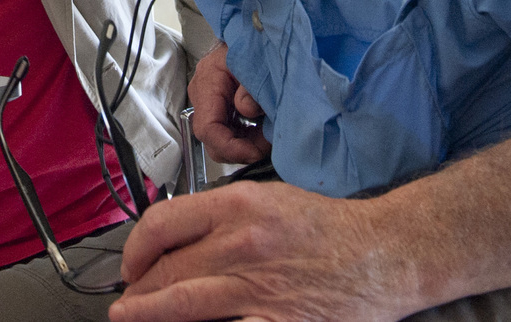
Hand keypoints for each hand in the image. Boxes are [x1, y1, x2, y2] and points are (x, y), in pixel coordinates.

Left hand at [111, 181, 399, 321]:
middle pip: (166, 269)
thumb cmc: (329, 229)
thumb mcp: (268, 200)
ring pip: (180, 304)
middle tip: (127, 299)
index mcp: (237, 207)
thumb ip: (220, 216)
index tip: (132, 263)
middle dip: (138, 289)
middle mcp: (241, 244)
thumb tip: (176, 239)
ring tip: (131, 317)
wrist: (383, 254)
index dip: (135, 248)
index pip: (161, 224)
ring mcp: (257, 287)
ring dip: (148, 313)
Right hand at [188, 41, 270, 164]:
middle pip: (212, 139)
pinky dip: (247, 137)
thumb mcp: (258, 61)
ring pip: (222, 138)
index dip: (229, 147)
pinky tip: (263, 130)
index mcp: (209, 81)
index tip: (254, 153)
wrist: (257, 31)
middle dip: (240, 149)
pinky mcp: (222, 107)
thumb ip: (253, 86)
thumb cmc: (256, 42)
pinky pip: (230, 130)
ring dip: (246, 144)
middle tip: (266, 145)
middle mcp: (204, 94)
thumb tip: (247, 109)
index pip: (207, 128)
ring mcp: (211, 102)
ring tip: (269, 135)